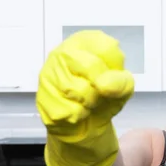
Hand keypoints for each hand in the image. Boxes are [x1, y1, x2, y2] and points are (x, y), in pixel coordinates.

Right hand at [36, 30, 134, 165]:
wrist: (88, 124)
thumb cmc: (105, 97)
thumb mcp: (123, 87)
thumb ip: (120, 82)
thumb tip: (103, 84)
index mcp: (86, 41)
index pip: (106, 48)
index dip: (113, 69)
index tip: (112, 79)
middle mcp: (63, 52)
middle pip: (89, 66)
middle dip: (101, 85)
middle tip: (100, 93)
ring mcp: (48, 73)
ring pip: (75, 88)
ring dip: (90, 103)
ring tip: (89, 102)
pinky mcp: (41, 96)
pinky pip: (65, 108)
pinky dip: (78, 115)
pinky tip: (77, 112)